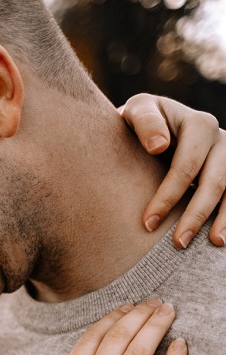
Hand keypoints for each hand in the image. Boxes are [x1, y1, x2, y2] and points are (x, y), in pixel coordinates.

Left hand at [120, 94, 225, 247]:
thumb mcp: (137, 111)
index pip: (186, 165)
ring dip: (222, 220)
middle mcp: (221, 139)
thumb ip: (145, 122)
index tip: (148, 223)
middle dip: (196, 215)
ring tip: (213, 243)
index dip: (168, 196)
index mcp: (199, 124)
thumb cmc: (140, 122)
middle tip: (178, 243)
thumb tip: (159, 147)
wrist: (156, 128)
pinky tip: (221, 238)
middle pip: (214, 182)